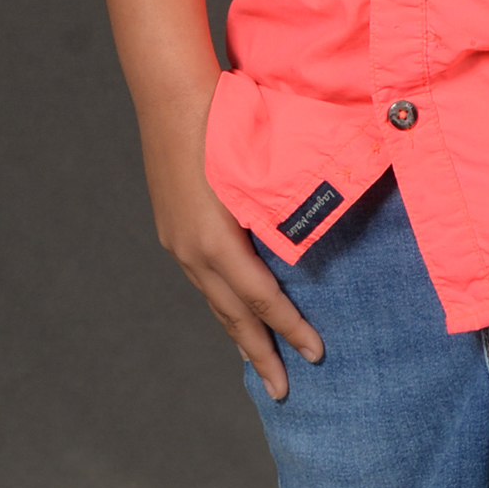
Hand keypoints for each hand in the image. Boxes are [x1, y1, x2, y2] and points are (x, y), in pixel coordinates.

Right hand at [140, 82, 322, 399]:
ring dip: (238, 333)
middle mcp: (191, 250)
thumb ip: (282, 216)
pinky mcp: (172, 229)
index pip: (263, 299)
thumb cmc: (224, 123)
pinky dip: (223, 302)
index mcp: (215, 241)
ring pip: (214, 300)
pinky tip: (234, 309)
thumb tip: (311, 253)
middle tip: (284, 391)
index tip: (318, 354)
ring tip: (259, 360)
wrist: (170, 96)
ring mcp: (177, 241)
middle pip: (233, 315)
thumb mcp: (259, 174)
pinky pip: (203, 279)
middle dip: (260, 355)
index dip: (291, 329)